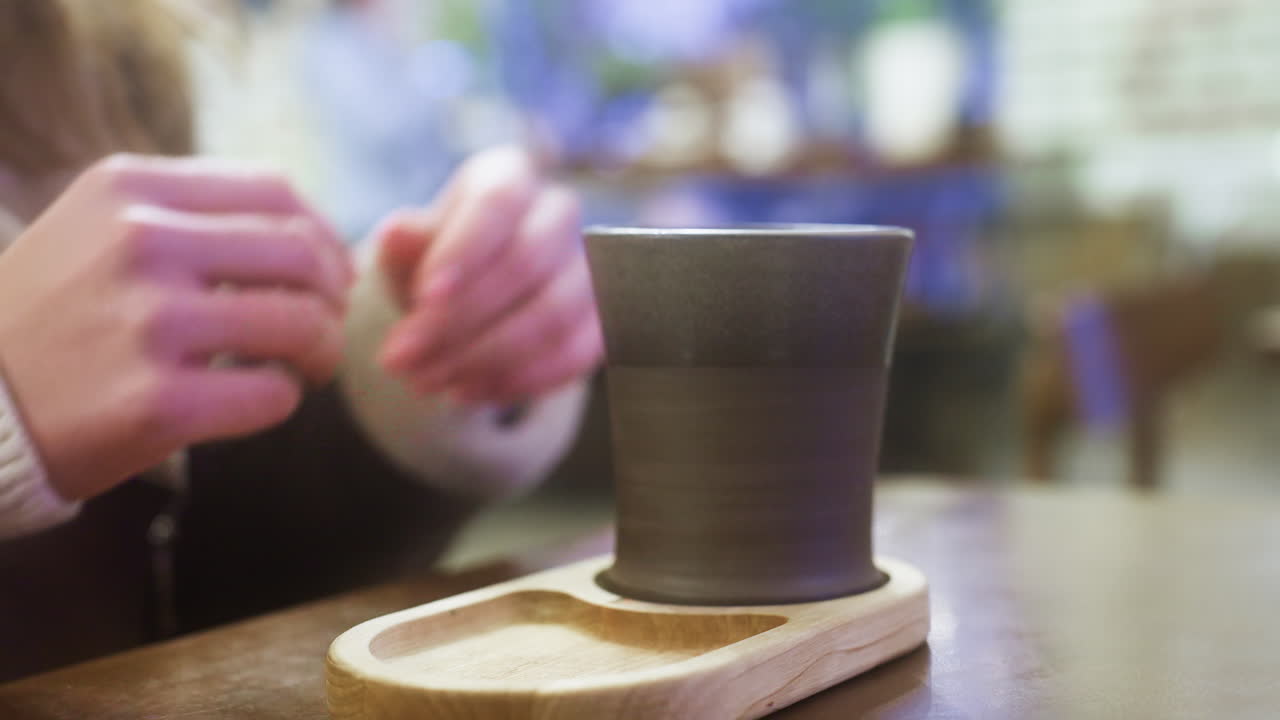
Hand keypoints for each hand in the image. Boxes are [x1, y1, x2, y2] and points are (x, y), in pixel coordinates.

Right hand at [0, 154, 352, 500]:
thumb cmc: (55, 316)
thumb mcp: (99, 227)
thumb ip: (194, 213)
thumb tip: (316, 235)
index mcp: (129, 188)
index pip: (276, 191)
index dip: (324, 236)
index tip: (329, 272)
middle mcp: (139, 243)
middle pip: (302, 255)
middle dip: (333, 296)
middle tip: (324, 328)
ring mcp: (148, 323)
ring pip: (302, 323)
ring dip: (323, 350)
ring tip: (306, 367)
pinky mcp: (157, 403)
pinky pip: (274, 394)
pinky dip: (284, 399)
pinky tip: (257, 398)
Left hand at [373, 146, 601, 402]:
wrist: (473, 301)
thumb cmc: (438, 265)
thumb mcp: (409, 251)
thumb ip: (406, 246)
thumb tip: (397, 233)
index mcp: (509, 177)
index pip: (497, 204)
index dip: (464, 251)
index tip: (425, 298)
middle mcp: (558, 213)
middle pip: (528, 262)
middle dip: (460, 320)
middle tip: (401, 360)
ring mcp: (590, 266)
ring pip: (554, 315)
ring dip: (485, 358)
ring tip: (428, 382)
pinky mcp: (603, 318)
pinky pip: (574, 354)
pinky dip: (519, 380)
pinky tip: (469, 392)